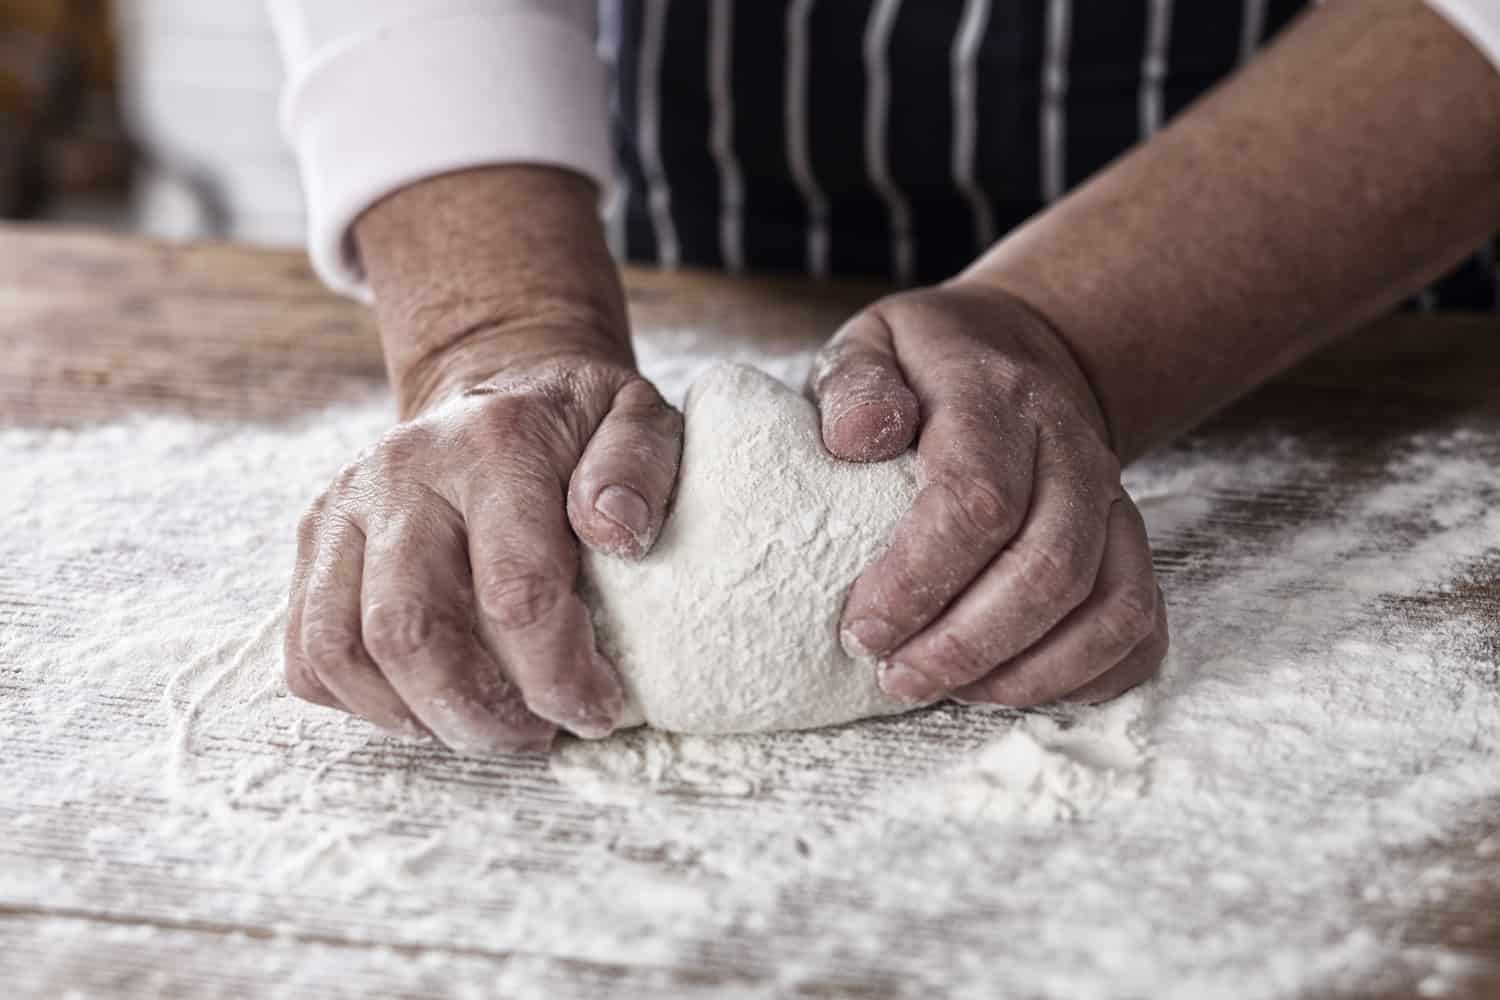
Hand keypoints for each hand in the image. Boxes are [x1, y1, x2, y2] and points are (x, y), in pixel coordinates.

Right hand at [285, 344, 681, 752]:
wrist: (495, 387)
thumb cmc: (576, 424)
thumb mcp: (637, 418)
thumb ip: (638, 466)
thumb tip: (617, 532)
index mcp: (493, 446)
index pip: (515, 593)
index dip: (559, 676)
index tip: (599, 709)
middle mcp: (402, 472)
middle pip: (408, 632)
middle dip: (477, 714)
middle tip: (534, 733)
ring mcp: (344, 506)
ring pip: (341, 651)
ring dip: (414, 716)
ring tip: (482, 726)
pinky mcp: (315, 539)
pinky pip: (306, 651)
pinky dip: (361, 701)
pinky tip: (428, 702)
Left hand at [809, 281, 1166, 706]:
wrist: (1023, 351)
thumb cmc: (926, 367)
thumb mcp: (872, 344)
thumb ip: (854, 384)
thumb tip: (857, 438)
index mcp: (997, 398)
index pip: (977, 500)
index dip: (920, 579)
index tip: (863, 628)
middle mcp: (1074, 451)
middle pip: (1048, 568)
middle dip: (966, 645)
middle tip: (896, 676)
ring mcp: (1114, 503)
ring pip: (1108, 608)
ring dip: (1026, 673)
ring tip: (947, 691)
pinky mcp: (1132, 547)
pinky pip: (1139, 631)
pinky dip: (1086, 679)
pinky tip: (1013, 688)